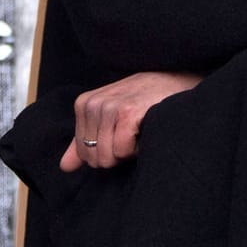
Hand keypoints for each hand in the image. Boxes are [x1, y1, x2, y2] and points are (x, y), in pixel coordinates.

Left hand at [61, 70, 200, 171]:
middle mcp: (93, 103)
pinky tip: (148, 128)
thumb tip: (64, 167)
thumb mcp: (112, 116)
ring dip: (130, 151)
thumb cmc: (148, 99)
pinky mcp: (127, 112)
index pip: (84, 153)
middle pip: (94, 158)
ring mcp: (109, 106)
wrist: (181, 78)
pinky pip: (122, 151)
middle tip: (135, 131)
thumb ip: (85, 140)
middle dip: (118, 153)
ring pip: (107, 157)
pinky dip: (139, 148)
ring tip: (142, 128)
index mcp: (84, 103)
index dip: (108, 150)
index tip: (125, 131)